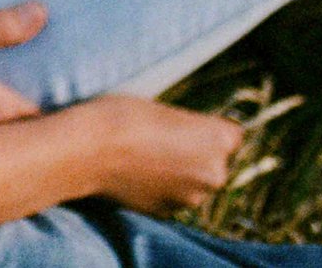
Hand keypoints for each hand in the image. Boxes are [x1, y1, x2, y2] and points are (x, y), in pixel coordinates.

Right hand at [69, 95, 243, 213]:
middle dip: (197, 155)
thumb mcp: (167, 109)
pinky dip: (163, 189)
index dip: (209, 129)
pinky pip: (174, 197)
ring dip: (180, 174)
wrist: (89, 148)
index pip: (232, 135)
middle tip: (164, 140)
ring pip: (195, 183)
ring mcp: (192, 197)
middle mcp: (216, 173)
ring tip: (148, 158)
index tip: (188, 126)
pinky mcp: (169, 212)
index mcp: (219, 140)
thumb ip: (193, 129)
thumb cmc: (124, 116)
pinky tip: (139, 174)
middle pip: (215, 162)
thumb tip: (196, 141)